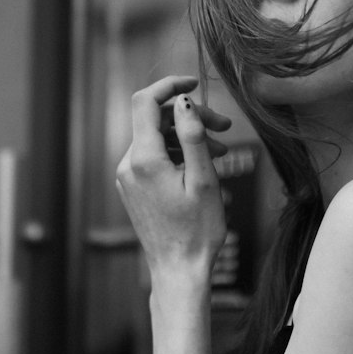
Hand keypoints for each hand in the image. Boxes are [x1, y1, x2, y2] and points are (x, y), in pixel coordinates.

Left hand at [115, 75, 230, 279]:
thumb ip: (192, 136)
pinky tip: (202, 164)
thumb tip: (183, 101)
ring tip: (222, 150)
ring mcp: (127, 177)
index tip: (195, 83)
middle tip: (225, 128)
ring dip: (187, 136)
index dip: (169, 85)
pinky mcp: (133, 187)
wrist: (179, 271)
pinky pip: (153, 156)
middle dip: (189, 116)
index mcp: (143, 160)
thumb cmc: (197, 230)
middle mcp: (128, 165)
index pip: (146, 102)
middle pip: (155, 120)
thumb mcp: (203, 179)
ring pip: (156, 138)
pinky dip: (177, 152)